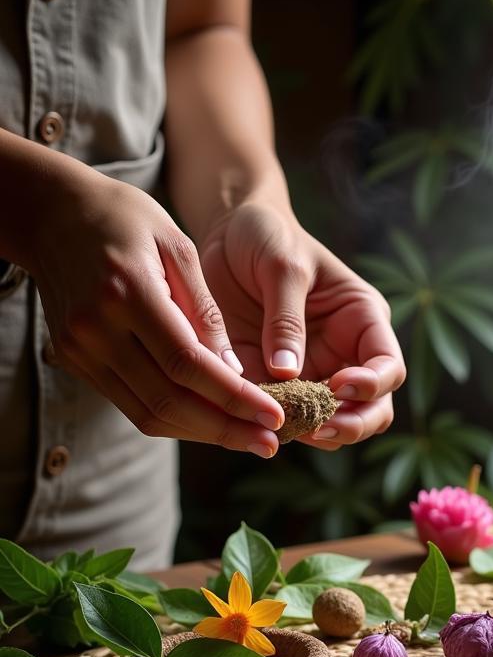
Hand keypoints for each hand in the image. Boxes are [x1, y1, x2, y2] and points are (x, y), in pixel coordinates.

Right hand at [30, 169, 284, 456]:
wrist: (52, 213)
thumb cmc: (127, 220)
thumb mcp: (179, 247)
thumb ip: (206, 310)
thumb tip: (235, 371)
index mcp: (127, 293)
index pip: (188, 365)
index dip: (235, 398)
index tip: (276, 415)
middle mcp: (97, 329)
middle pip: (169, 400)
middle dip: (226, 429)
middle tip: (271, 443)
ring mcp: (80, 350)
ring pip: (149, 414)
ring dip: (204, 433)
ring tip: (249, 439)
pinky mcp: (76, 361)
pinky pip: (132, 406)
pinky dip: (176, 420)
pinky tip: (213, 422)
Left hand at [198, 199, 404, 449]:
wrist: (227, 234)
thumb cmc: (266, 236)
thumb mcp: (280, 266)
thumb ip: (286, 319)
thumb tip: (288, 374)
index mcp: (363, 321)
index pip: (388, 366)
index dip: (372, 385)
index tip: (338, 386)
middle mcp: (347, 355)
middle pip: (374, 409)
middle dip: (352, 425)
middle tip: (318, 430)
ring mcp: (315, 375)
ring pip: (335, 425)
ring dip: (314, 433)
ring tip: (282, 428)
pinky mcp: (280, 387)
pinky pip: (288, 419)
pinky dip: (276, 427)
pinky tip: (256, 422)